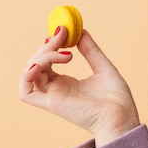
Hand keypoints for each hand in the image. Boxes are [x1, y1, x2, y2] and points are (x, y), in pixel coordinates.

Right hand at [19, 27, 140, 146]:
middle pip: (36, 64)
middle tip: (63, 34)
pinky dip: (27, 75)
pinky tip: (43, 64)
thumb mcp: (103, 67)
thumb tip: (80, 30)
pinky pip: (25, 92)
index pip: (48, 61)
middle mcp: (56, 90)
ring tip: (66, 54)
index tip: (64, 30)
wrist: (122, 117)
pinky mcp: (52, 104)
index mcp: (67, 84)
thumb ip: (90, 50)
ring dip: (42, 56)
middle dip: (47, 46)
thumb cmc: (117, 99)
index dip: (52, 45)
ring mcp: (53, 97)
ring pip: (30, 73)